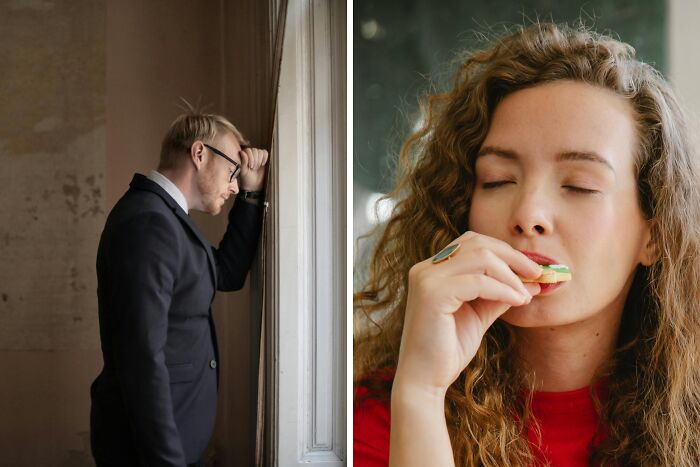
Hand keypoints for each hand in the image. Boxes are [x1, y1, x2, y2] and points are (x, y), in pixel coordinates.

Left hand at [238, 147, 268, 190]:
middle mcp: (250, 154)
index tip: (250, 167)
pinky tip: (263, 164)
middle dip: (255, 160)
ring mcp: (257, 156)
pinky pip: (265, 153)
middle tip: (254, 168)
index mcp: (243, 156)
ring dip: (260, 160)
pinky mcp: (263, 158)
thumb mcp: (243, 171)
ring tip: (257, 167)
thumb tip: (242, 152)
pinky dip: (265, 158)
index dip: (251, 158)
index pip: (248, 150)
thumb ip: (243, 161)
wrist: (254, 185)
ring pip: (260, 151)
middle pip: (255, 150)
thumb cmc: (246, 178)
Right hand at [394, 231, 541, 395]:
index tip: (532, 270)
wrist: (424, 379)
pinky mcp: (432, 294)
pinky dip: (504, 289)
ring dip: (511, 274)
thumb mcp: (479, 315)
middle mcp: (425, 269)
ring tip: (527, 293)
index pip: (472, 243)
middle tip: (538, 273)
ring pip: (480, 257)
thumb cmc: (448, 349)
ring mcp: (426, 279)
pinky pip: (478, 282)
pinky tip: (518, 301)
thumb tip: (530, 281)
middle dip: (512, 256)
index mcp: (432, 270)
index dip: (505, 252)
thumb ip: (498, 295)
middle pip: (477, 243)